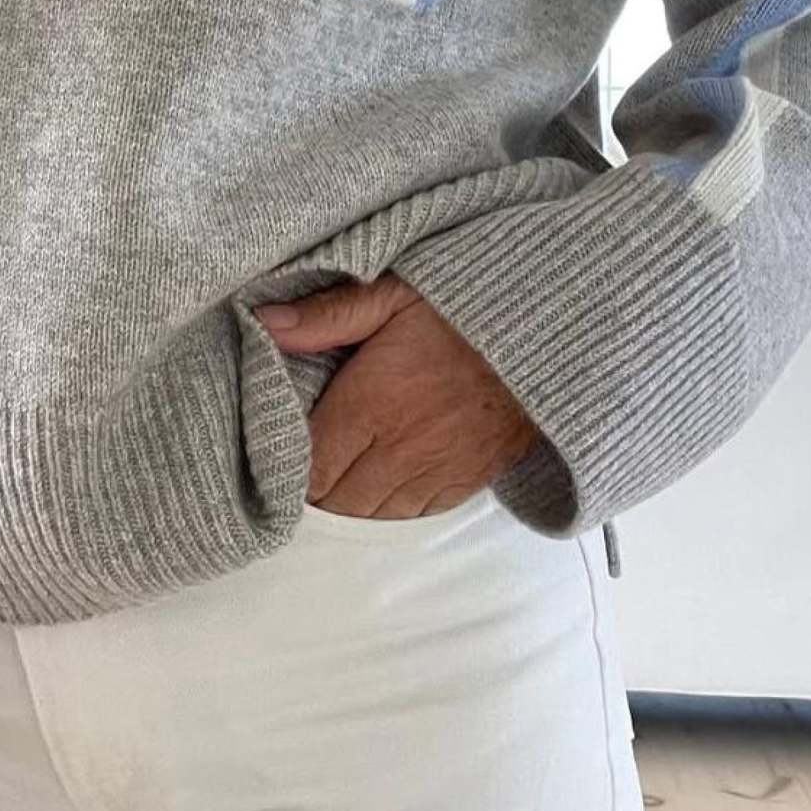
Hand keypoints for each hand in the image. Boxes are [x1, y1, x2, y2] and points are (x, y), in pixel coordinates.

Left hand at [254, 272, 538, 518]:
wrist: (547, 336)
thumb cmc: (464, 308)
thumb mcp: (392, 293)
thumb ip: (327, 316)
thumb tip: (264, 323)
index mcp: (370, 403)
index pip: (307, 465)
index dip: (285, 466)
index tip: (276, 450)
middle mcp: (398, 449)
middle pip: (333, 500)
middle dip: (311, 488)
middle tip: (300, 463)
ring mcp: (433, 472)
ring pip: (370, 515)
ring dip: (347, 502)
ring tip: (336, 476)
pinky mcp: (464, 483)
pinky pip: (411, 516)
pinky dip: (388, 509)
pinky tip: (378, 485)